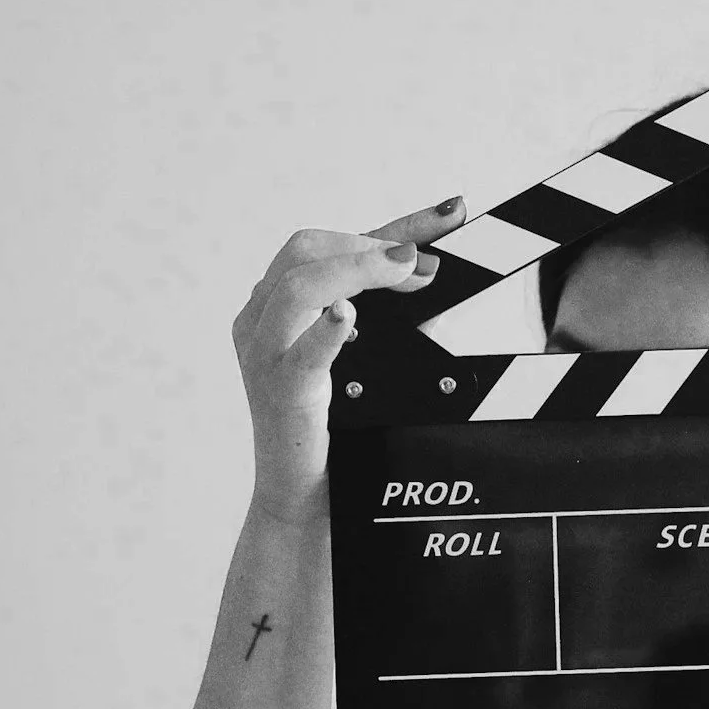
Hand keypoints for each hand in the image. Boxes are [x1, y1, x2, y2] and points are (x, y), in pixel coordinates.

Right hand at [232, 196, 466, 526]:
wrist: (302, 494)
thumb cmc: (331, 423)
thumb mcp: (354, 352)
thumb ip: (373, 307)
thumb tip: (423, 264)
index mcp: (272, 305)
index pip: (327, 243)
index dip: (392, 224)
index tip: (448, 214)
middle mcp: (259, 321)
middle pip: (304, 249)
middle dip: (370, 243)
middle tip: (424, 261)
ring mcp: (265, 357)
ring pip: (297, 285)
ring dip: (357, 268)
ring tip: (405, 269)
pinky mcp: (281, 394)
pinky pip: (299, 354)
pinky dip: (326, 331)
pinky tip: (347, 319)